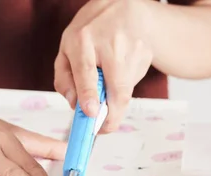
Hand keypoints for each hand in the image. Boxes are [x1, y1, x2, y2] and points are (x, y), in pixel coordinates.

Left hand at [54, 0, 152, 132]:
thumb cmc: (91, 31)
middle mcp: (110, 43)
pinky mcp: (146, 56)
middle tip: (103, 128)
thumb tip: (74, 104)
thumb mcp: (68, 46)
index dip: (88, 94)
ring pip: (126, 90)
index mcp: (83, 39)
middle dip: (112, 114)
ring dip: (114, 98)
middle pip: (117, 88)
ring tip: (107, 80)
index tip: (91, 113)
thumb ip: (64, 76)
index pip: (86, 70)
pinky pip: (132, 83)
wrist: (124, 7)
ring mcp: (133, 49)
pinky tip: (119, 69)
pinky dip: (123, 85)